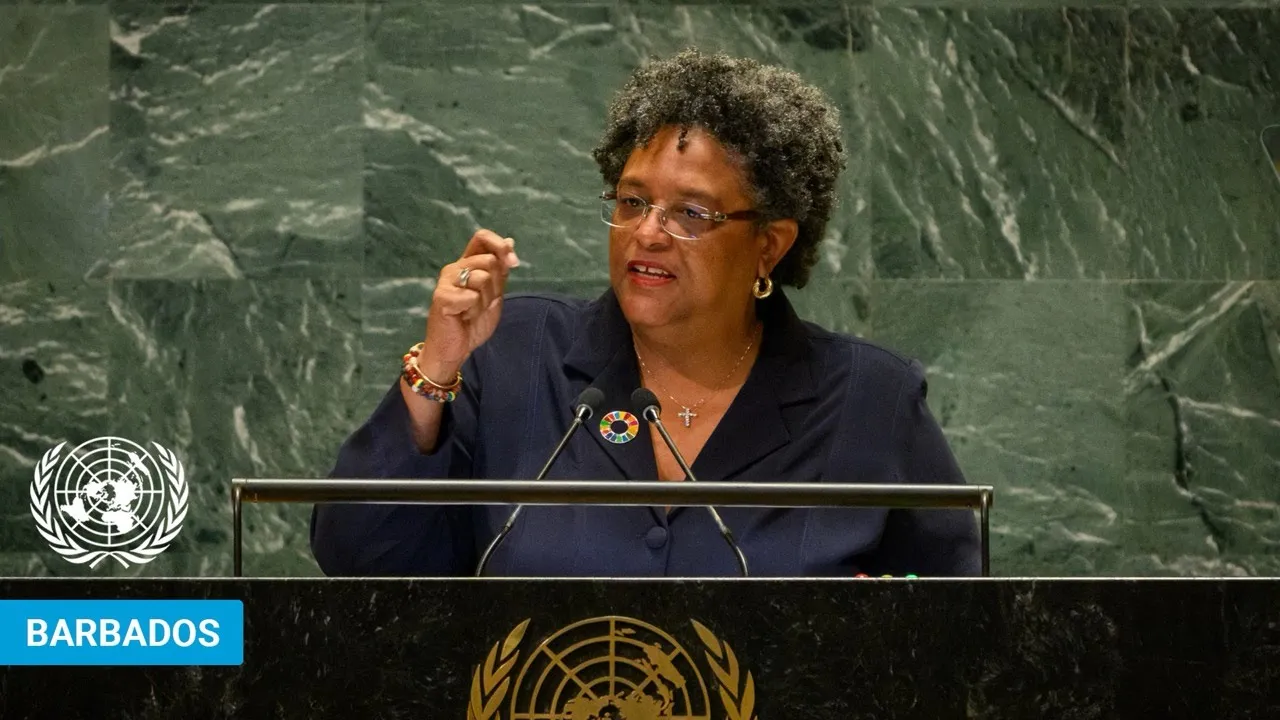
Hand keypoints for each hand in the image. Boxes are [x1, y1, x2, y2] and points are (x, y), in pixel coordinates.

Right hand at [416, 230, 520, 380]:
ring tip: (472, 311)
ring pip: (482, 278)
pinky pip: (472, 296)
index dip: (500, 246)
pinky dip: (474, 310)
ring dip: (485, 301)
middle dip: (496, 285)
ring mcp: (446, 282)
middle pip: (489, 260)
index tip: (513, 262)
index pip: (481, 238)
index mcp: (467, 264)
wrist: (455, 349)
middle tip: (483, 303)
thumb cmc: (472, 322)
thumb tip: (510, 241)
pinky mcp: (441, 297)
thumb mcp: (494, 293)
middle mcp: (455, 268)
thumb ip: (501, 270)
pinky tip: (464, 317)